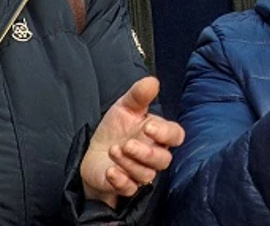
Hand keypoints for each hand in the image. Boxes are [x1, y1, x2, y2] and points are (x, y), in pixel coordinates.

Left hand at [80, 76, 184, 207]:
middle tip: (127, 144)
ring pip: (146, 174)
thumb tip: (152, 81)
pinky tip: (111, 171)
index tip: (148, 127)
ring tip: (113, 150)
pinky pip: (130, 188)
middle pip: (163, 160)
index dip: (165, 133)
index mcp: (158, 135)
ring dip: (129, 163)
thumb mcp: (125, 107)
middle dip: (146, 153)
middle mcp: (153, 155)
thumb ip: (139, 95)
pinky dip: (121, 180)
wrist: (95, 153)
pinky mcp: (126, 186)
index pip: (175, 136)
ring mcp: (140, 172)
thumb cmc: (116, 129)